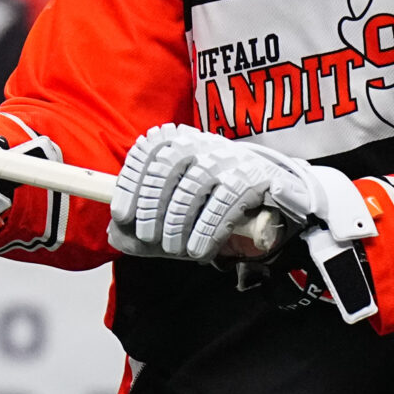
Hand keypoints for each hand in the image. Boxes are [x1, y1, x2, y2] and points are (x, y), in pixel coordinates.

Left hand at [109, 125, 375, 264]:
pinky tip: (198, 250)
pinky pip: (225, 200)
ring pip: (195, 183)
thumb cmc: (218, 207)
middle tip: (148, 238)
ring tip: (173, 248)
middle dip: (154, 206)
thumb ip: (150, 220)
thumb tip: (116, 235)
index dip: (132, 181)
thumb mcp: (181, 210)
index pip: (151, 149)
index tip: (122, 214)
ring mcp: (232, 157)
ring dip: (178, 220)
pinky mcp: (255, 176)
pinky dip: (206, 228)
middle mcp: (205, 143)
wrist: (277, 203)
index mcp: (183, 143)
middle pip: (170, 165)